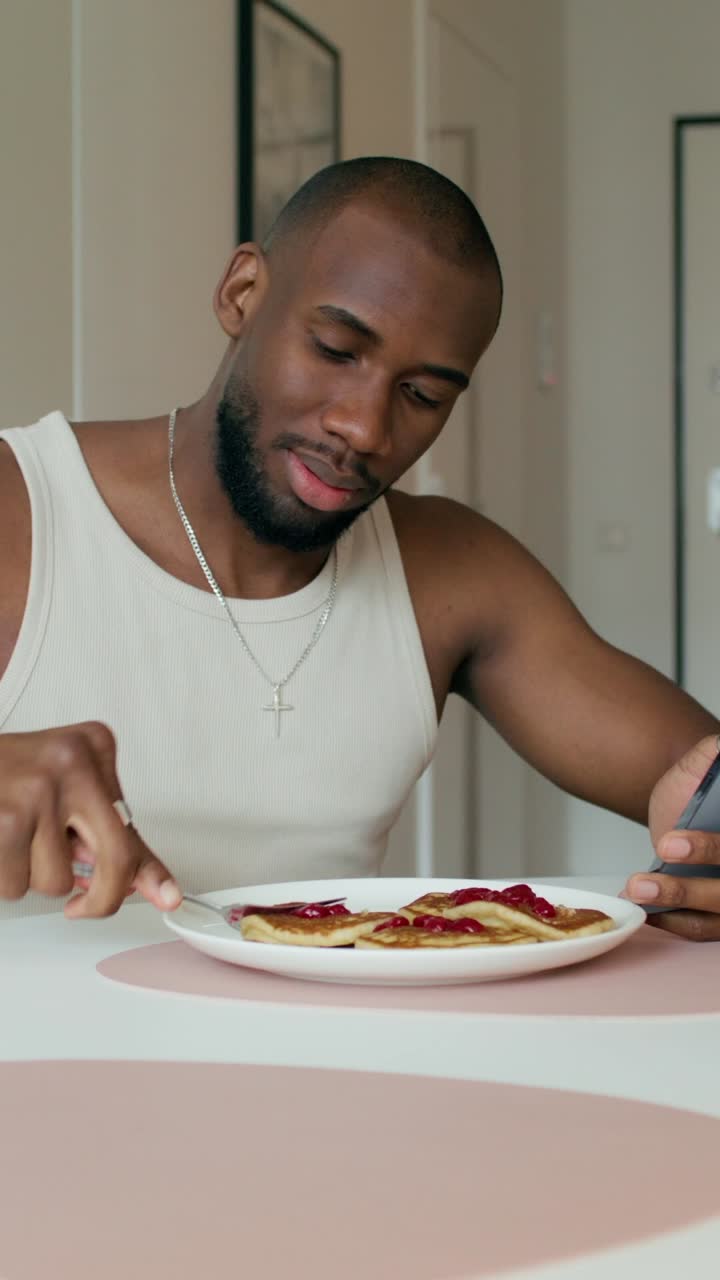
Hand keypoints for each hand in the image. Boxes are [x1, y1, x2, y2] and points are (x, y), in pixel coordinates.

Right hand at [0, 722, 180, 917]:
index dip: (143, 876)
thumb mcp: (67, 788)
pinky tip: (2, 844)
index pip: (132, 827)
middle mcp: (71, 762)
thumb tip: (150, 885)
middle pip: (114, 857)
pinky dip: (7, 877)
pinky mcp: (4, 818)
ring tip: (18, 839)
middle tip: (80, 905)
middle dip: (100, 897)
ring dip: (33, 875)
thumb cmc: (9, 774)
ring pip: (56, 880)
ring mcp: (37, 789)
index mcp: (93, 748)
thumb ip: (108, 833)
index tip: (167, 897)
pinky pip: (17, 884)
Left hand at [624, 733, 719, 939]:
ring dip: (677, 899)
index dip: (708, 849)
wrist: (685, 808)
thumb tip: (716, 746)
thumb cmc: (698, 790)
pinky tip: (643, 907)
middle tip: (655, 859)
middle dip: (690, 882)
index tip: (669, 844)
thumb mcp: (700, 765)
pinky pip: (702, 928)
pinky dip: (672, 920)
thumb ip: (708, 756)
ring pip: (719, 909)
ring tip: (637, 887)